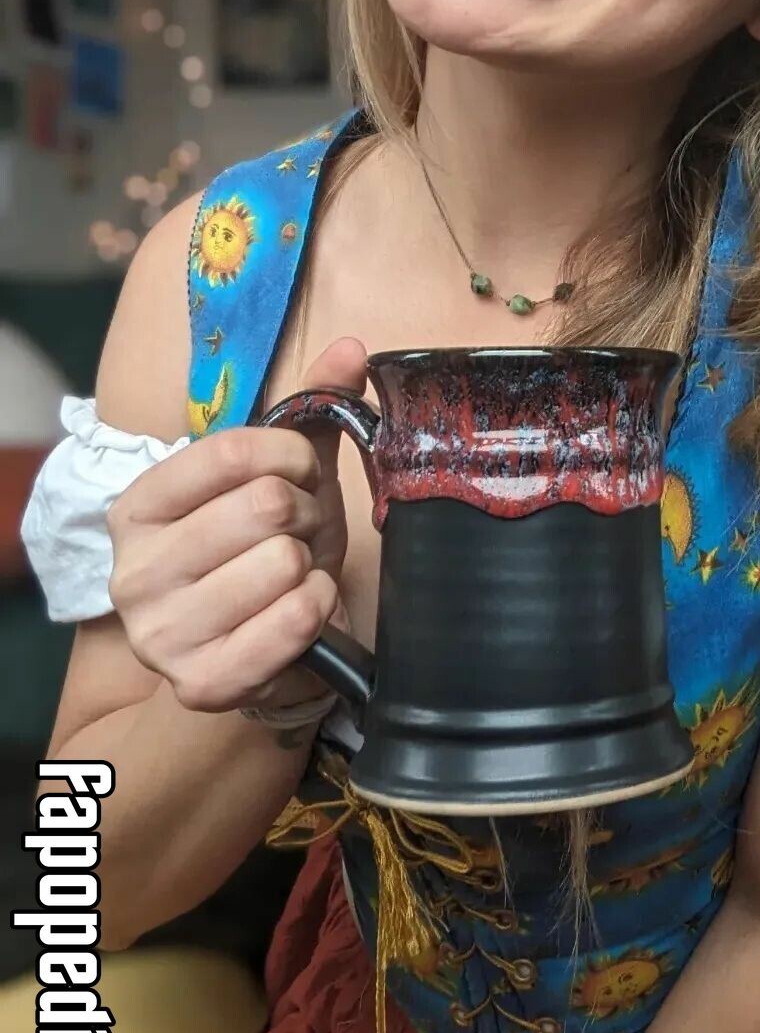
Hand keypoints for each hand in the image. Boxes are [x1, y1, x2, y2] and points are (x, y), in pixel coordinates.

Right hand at [107, 337, 369, 714]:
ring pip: (283, 562)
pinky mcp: (202, 683)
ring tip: (295, 573)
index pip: (234, 451)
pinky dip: (317, 605)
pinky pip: (296, 618)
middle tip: (300, 532)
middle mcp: (131, 572)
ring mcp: (160, 634)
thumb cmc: (262, 548)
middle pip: (265, 507)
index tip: (302, 471)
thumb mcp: (282, 473)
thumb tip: (354, 349)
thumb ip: (312, 407)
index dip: (292, 455)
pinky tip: (304, 605)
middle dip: (306, 513)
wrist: (251, 649)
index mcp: (136, 507)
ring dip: (311, 563)